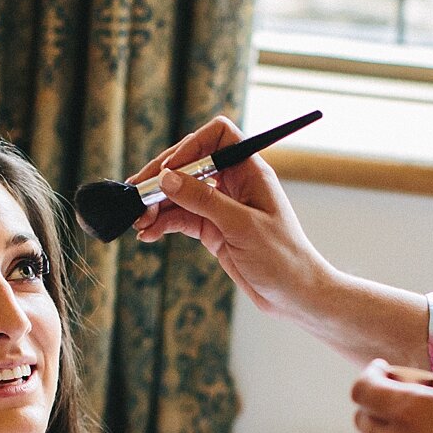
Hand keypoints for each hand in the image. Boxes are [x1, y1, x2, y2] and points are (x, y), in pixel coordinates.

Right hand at [127, 115, 332, 318]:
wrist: (295, 296)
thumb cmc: (282, 257)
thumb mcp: (241, 226)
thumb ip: (203, 200)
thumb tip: (167, 178)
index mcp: (250, 171)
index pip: (217, 136)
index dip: (191, 146)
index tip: (169, 171)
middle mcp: (234, 184)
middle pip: (190, 165)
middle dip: (162, 178)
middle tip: (137, 194)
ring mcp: (221, 207)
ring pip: (181, 194)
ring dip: (157, 205)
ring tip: (138, 221)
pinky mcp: (213, 230)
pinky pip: (181, 218)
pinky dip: (163, 224)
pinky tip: (147, 234)